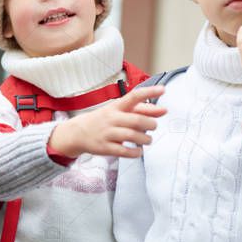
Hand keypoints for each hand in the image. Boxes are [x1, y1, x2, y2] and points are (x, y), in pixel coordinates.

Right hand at [47, 85, 166, 159]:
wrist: (78, 132)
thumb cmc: (104, 120)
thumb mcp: (120, 111)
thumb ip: (142, 110)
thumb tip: (164, 111)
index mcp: (116, 106)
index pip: (133, 96)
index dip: (149, 92)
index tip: (163, 90)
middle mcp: (111, 118)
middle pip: (136, 120)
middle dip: (150, 124)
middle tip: (153, 127)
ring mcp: (107, 133)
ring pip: (132, 136)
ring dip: (145, 139)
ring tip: (147, 140)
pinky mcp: (104, 147)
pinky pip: (124, 151)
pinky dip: (135, 152)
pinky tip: (138, 150)